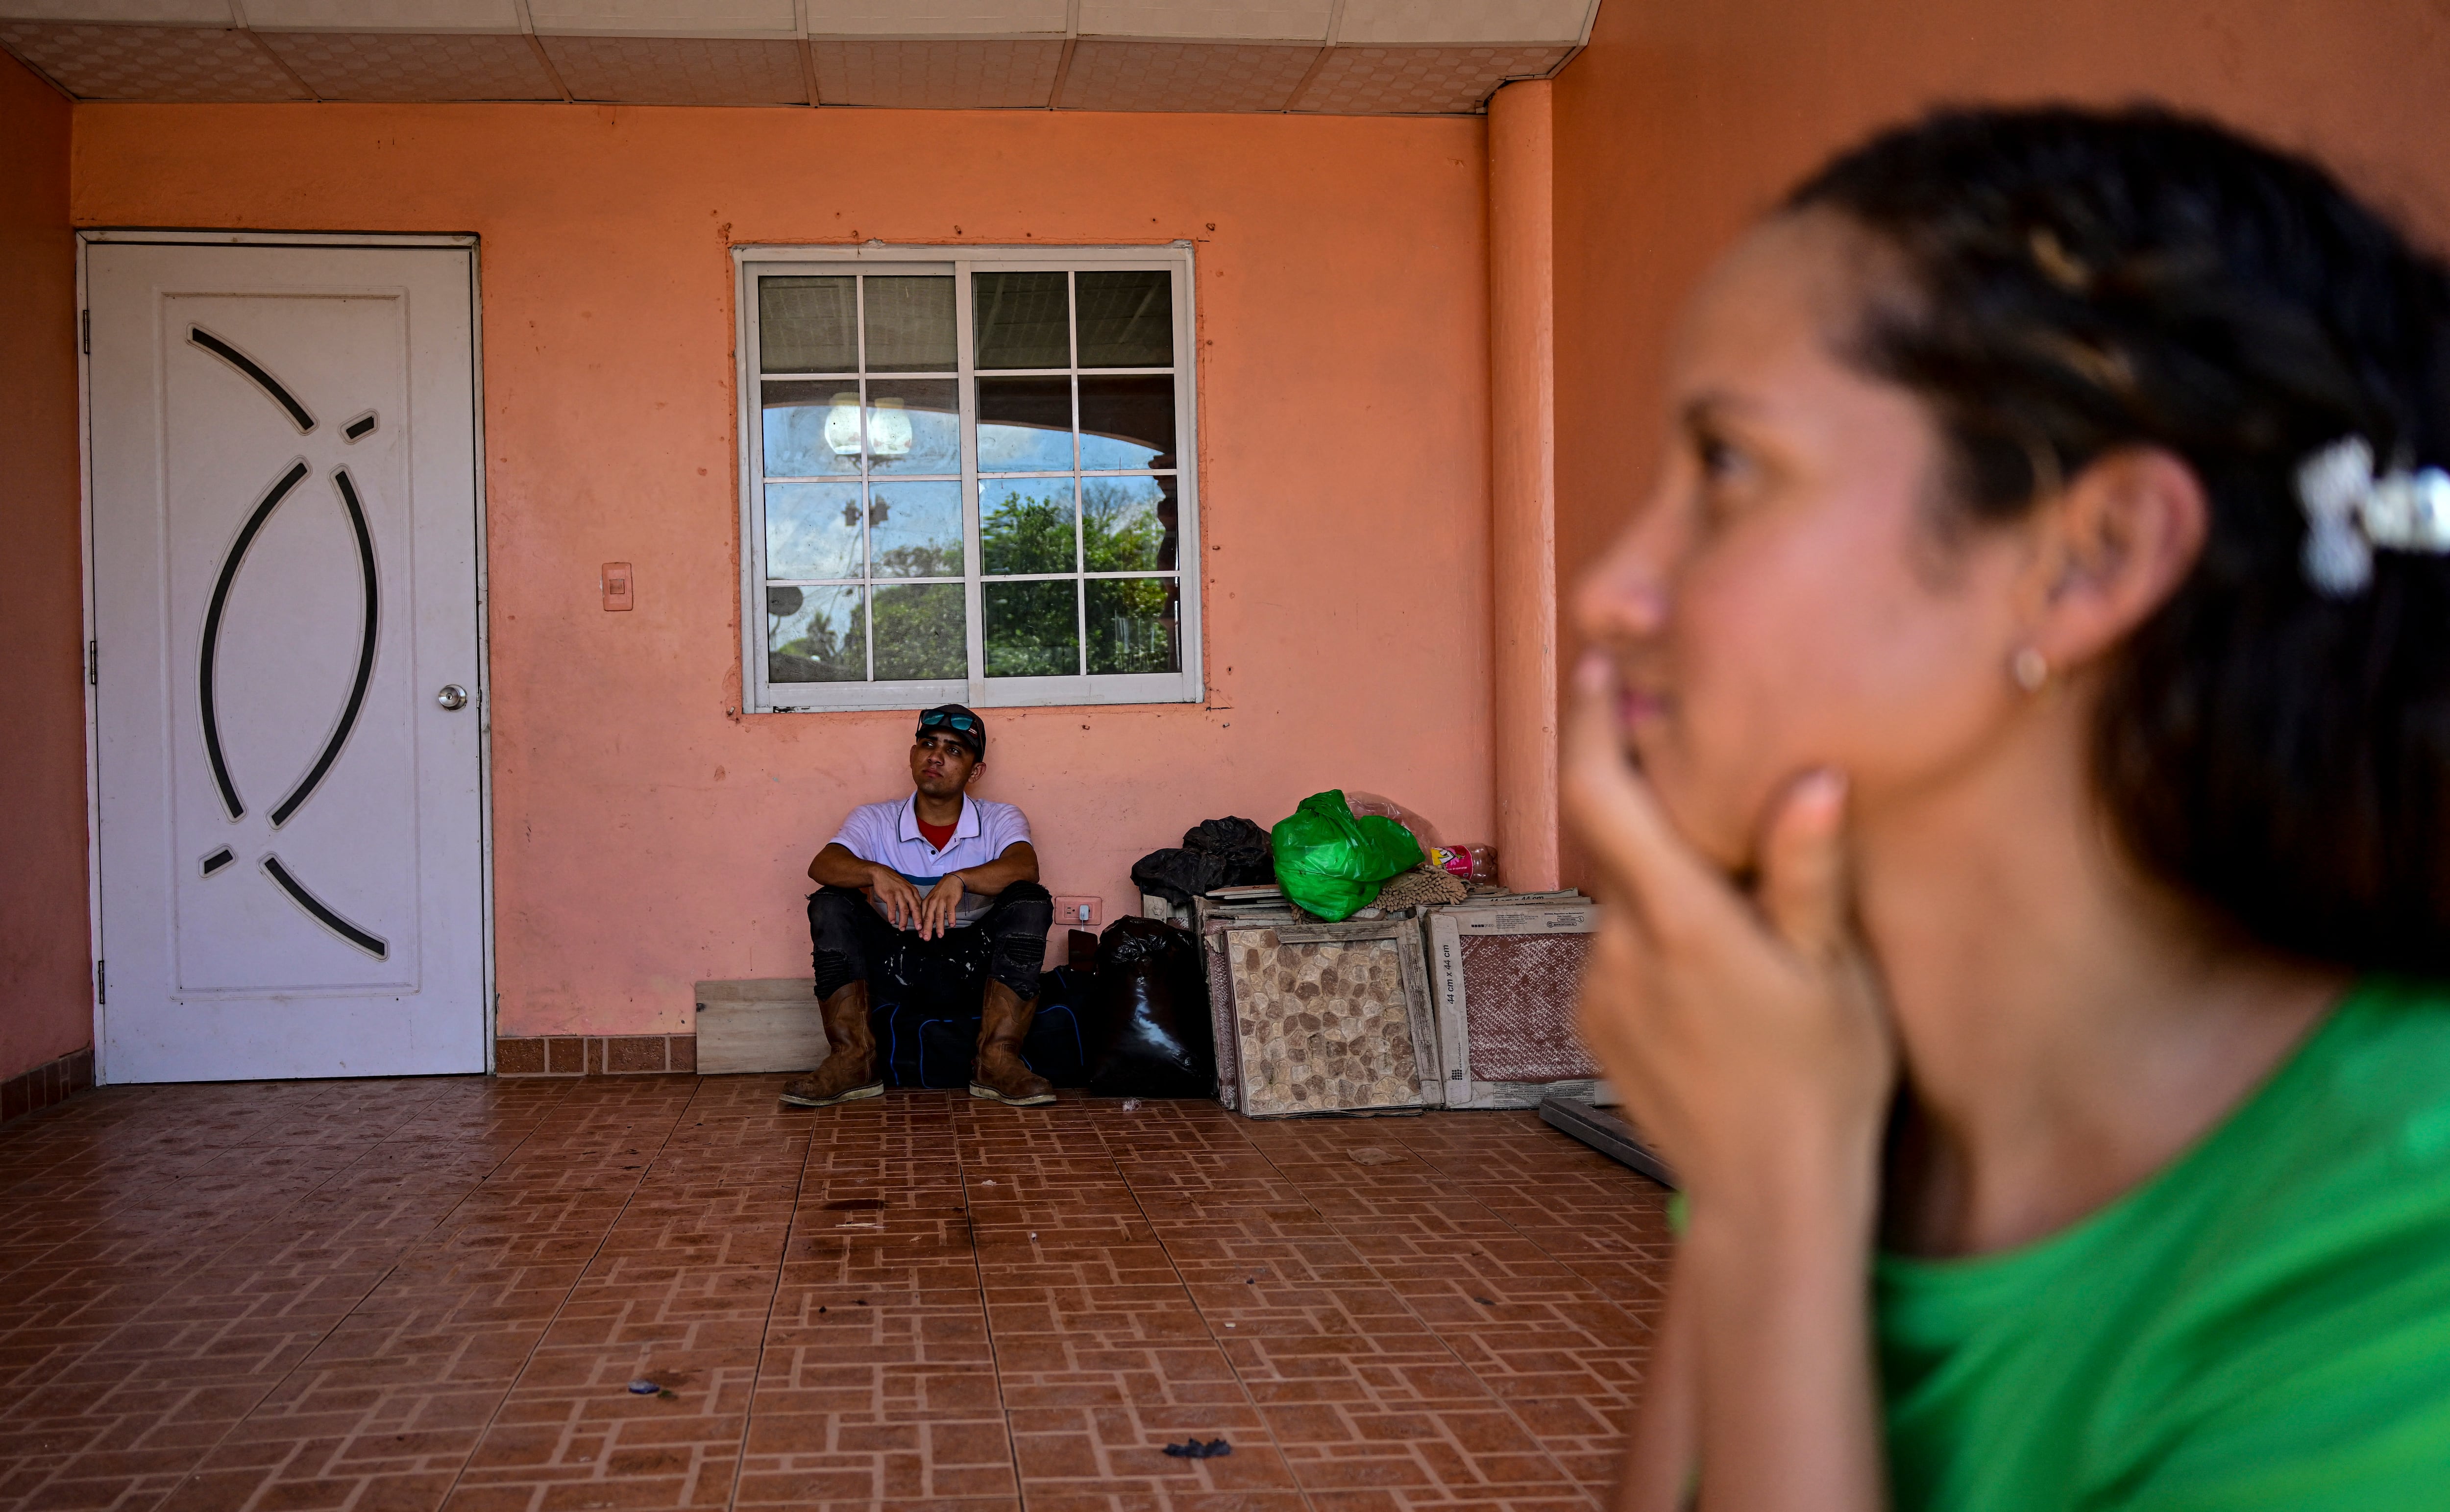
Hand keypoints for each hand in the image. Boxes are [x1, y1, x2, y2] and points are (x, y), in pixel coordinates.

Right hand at [869, 866, 923, 931]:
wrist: (882, 874)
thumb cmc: (894, 883)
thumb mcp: (906, 889)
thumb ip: (911, 900)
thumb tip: (915, 914)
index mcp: (913, 892)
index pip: (920, 906)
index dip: (923, 917)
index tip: (924, 925)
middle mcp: (907, 892)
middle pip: (915, 908)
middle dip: (918, 919)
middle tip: (919, 929)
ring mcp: (898, 893)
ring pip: (904, 909)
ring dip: (904, 920)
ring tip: (902, 928)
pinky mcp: (889, 894)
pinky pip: (891, 907)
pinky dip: (892, 915)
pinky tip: (892, 921)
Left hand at [917, 872, 966, 940]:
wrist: (952, 880)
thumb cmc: (941, 892)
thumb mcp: (932, 900)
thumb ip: (929, 912)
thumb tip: (925, 926)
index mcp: (926, 903)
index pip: (922, 917)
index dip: (921, 927)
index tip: (921, 936)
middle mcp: (932, 902)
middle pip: (929, 917)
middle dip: (927, 929)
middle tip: (926, 938)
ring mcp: (941, 901)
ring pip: (939, 915)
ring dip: (939, 926)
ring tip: (940, 935)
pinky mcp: (950, 900)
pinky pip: (950, 910)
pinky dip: (951, 918)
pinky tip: (951, 924)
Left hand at [1561, 652, 1894, 1216]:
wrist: (1767, 1197)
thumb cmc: (1823, 1080)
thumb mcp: (1836, 972)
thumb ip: (1809, 871)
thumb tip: (1811, 776)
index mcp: (1680, 918)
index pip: (1602, 793)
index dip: (1592, 723)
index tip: (1600, 670)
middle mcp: (1620, 944)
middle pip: (1617, 840)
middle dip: (1651, 803)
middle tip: (1704, 770)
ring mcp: (1599, 985)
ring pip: (1622, 898)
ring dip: (1663, 882)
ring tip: (1733, 902)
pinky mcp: (1593, 1021)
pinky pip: (1618, 951)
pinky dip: (1654, 939)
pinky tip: (1713, 974)